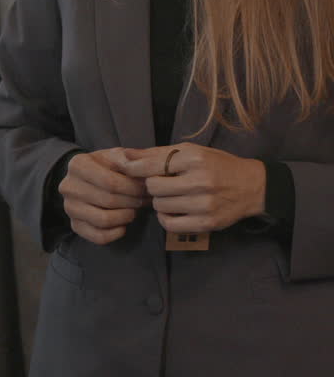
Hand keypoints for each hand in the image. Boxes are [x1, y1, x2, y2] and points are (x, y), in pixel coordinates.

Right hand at [59, 148, 148, 244]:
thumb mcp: (117, 156)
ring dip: (125, 217)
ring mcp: (70, 207)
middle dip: (133, 201)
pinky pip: (99, 237)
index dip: (134, 188)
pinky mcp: (75, 225)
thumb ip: (129, 159)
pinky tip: (123, 224)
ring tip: (133, 210)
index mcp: (78, 165)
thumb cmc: (108, 167)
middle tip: (144, 199)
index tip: (147, 188)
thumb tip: (137, 167)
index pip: (110, 182)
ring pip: (103, 220)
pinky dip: (116, 233)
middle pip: (108, 200)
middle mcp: (68, 186)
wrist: (91, 179)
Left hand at [120, 144, 265, 233]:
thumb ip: (156, 153)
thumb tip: (125, 155)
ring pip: (160, 206)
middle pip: (153, 187)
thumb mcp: (190, 152)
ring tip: (171, 196)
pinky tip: (174, 210)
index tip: (129, 169)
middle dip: (153, 185)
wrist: (253, 186)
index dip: (135, 168)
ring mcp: (204, 204)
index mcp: (195, 159)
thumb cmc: (217, 165)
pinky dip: (166, 218)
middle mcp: (200, 181)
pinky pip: (170, 225)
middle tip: (162, 184)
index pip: (151, 165)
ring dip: (160, 202)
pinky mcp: (207, 223)